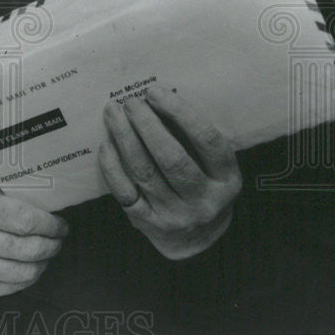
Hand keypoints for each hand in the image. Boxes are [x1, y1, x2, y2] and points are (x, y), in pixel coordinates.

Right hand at [0, 182, 69, 297]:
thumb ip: (9, 196)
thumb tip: (49, 204)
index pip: (24, 220)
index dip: (50, 224)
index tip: (61, 225)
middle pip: (29, 247)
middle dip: (52, 244)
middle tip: (58, 238)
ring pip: (27, 270)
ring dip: (45, 262)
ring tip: (47, 252)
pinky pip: (16, 285)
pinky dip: (30, 276)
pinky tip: (31, 265)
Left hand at [98, 86, 241, 259]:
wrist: (197, 242)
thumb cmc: (203, 188)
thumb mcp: (215, 168)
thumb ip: (196, 140)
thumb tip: (158, 100)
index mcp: (227, 180)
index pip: (207, 141)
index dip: (181, 113)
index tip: (156, 92)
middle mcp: (203, 200)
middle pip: (172, 158)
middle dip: (147, 125)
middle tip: (130, 102)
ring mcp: (174, 215)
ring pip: (144, 172)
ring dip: (125, 138)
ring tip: (113, 114)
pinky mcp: (147, 223)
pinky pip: (124, 192)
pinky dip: (112, 166)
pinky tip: (106, 144)